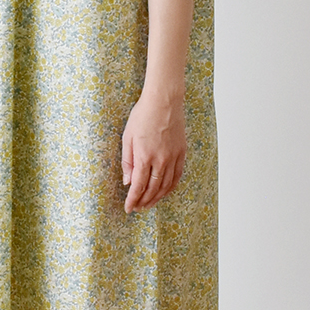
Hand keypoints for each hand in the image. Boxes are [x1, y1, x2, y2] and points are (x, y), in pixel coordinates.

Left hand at [121, 88, 185, 212]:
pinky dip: (170, 188)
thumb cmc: (142, 115)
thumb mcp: (127, 137)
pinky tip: (164, 192)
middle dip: (144, 202)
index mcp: (145, 157)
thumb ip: (127, 161)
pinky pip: (177, 176)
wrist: (164, 101)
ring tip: (149, 205)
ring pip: (166, 186)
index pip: (138, 186)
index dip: (133, 200)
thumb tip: (127, 181)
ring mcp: (173, 157)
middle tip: (137, 209)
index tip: (128, 208)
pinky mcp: (181, 153)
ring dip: (157, 198)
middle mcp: (161, 160)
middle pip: (152, 189)